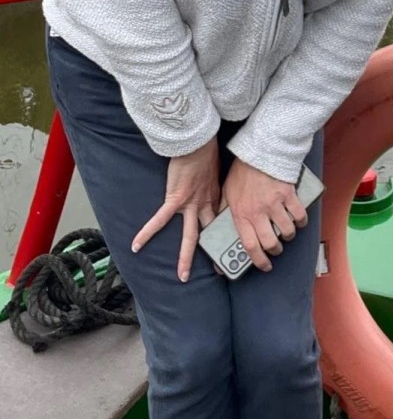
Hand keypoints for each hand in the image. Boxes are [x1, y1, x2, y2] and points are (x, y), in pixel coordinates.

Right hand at [131, 137, 219, 281]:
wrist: (198, 142)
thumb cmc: (205, 153)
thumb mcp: (215, 173)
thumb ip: (212, 187)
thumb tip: (210, 190)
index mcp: (214, 199)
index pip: (219, 223)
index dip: (223, 237)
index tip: (230, 248)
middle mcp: (205, 205)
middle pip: (209, 234)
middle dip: (214, 253)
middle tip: (219, 272)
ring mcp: (190, 204)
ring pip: (189, 236)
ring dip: (186, 257)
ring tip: (182, 276)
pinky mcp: (175, 198)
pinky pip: (160, 219)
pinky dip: (147, 232)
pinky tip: (137, 245)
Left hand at [221, 158, 307, 272]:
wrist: (259, 151)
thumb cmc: (242, 171)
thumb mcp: (227, 192)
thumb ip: (223, 210)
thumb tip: (217, 226)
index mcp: (241, 214)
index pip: (250, 246)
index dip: (258, 261)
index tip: (264, 266)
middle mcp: (258, 213)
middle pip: (270, 243)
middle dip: (275, 250)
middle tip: (276, 249)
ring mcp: (275, 204)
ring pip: (287, 231)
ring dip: (288, 235)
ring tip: (287, 232)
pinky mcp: (288, 195)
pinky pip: (299, 215)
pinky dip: (300, 220)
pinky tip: (298, 220)